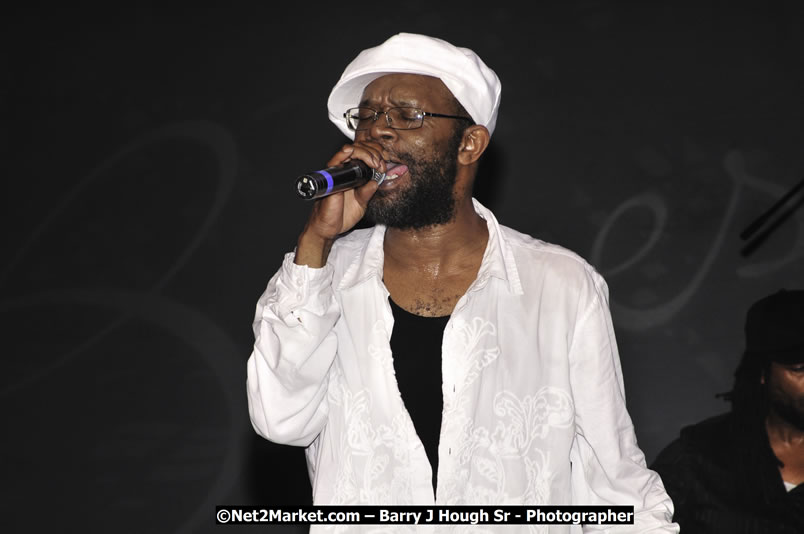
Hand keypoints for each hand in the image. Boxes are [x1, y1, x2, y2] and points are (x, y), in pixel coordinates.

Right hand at [294, 141, 386, 267]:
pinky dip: (343, 154)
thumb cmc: (341, 215)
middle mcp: (345, 172)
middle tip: (379, 164)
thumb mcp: (361, 204)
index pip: (365, 156)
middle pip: (359, 149)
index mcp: (353, 176)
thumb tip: (375, 182)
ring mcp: (337, 173)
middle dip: (373, 152)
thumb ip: (367, 192)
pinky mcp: (330, 178)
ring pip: (349, 151)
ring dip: (364, 152)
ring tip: (374, 163)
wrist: (328, 228)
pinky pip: (335, 161)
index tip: (383, 166)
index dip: (376, 156)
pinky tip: (350, 152)